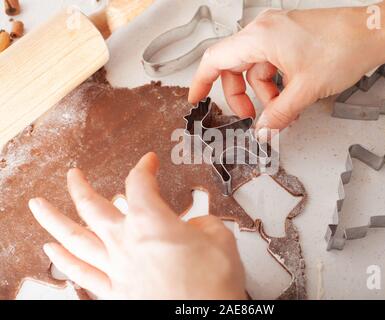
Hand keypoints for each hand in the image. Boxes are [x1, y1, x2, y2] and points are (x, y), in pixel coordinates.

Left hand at [29, 152, 245, 299]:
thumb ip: (204, 224)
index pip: (140, 183)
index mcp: (151, 221)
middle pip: (92, 206)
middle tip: (73, 175)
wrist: (204, 318)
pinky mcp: (115, 292)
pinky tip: (52, 251)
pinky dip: (63, 260)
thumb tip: (196, 225)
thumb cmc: (212, 284)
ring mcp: (116, 267)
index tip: (149, 162)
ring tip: (39, 206)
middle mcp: (126, 241)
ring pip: (75, 238)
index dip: (144, 167)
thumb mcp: (220, 240)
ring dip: (53, 219)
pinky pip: (81, 273)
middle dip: (80, 187)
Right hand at [189, 1, 384, 134]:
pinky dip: (276, 84)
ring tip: (284, 111)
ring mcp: (276, 32)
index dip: (201, 82)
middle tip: (251, 117)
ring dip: (264, 94)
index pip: (215, 59)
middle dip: (240, 96)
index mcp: (259, 38)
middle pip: (234, 67)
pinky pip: (271, 64)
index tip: (196, 99)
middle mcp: (263, 31)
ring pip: (255, 69)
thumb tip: (262, 130)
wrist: (373, 33)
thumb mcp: (304, 90)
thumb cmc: (342, 48)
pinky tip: (291, 99)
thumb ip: (278, 115)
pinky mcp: (289, 38)